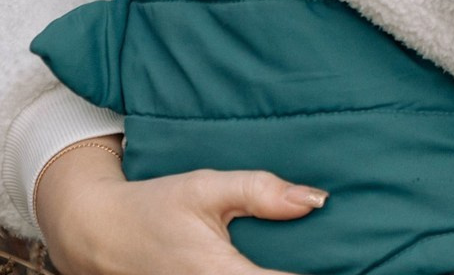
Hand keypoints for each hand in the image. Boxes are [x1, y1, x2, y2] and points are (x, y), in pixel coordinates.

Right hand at [35, 138, 324, 274]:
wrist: (96, 234)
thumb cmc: (154, 206)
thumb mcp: (206, 187)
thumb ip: (261, 191)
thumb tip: (318, 200)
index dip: (325, 273)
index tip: (357, 262)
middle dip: (304, 274)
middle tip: (343, 257)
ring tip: (313, 256)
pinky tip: (275, 261)